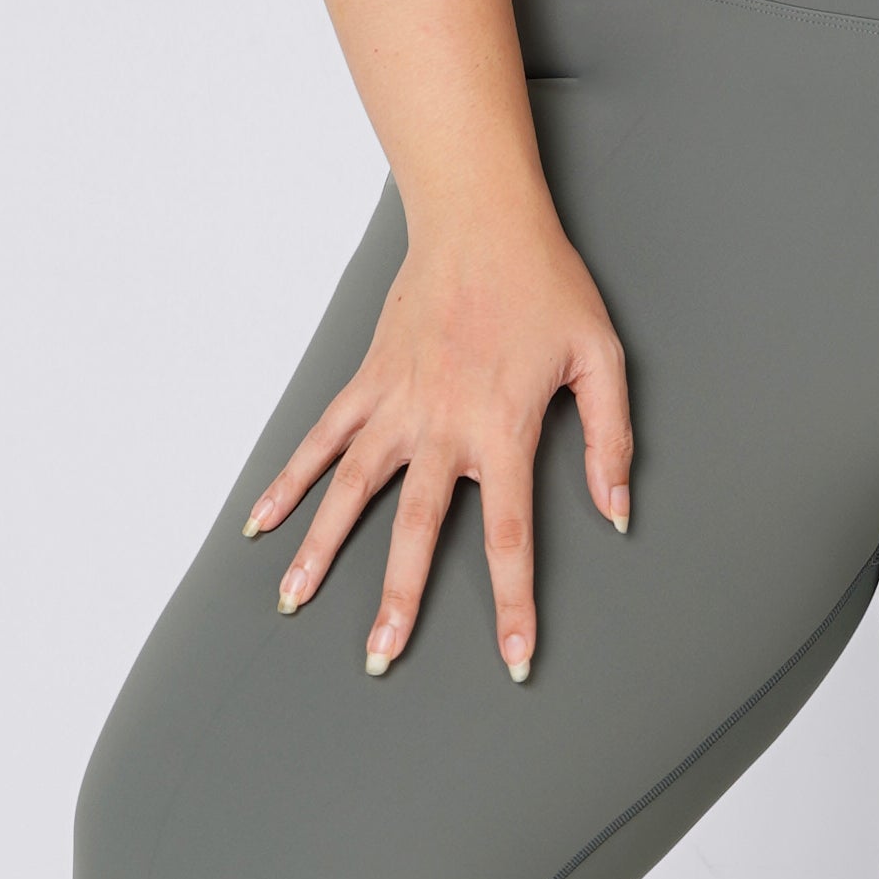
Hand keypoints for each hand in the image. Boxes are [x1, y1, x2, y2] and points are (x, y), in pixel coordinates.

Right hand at [243, 210, 631, 684]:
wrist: (482, 220)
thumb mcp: (602, 357)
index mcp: (503, 428)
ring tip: (293, 602)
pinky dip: (288, 481)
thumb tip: (616, 511)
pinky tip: (261, 523)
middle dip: (398, 599)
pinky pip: (321, 439)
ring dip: (321, 549)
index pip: (510, 535)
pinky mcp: (369, 381)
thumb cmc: (548, 286)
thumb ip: (610, 439)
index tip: (511, 657)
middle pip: (416, 529)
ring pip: (350, 490)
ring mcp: (396, 404)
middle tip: (380, 656)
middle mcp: (442, 425)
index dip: (512, 602)